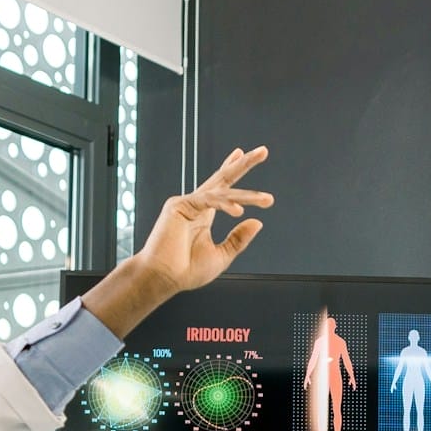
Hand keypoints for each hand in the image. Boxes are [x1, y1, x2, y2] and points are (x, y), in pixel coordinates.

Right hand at [83, 147, 272, 335]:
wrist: (164, 279)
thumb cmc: (186, 271)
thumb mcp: (222, 255)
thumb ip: (239, 239)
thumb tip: (258, 222)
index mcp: (204, 215)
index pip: (221, 188)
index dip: (231, 168)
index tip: (241, 153)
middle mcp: (196, 205)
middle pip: (223, 179)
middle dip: (243, 164)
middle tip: (263, 151)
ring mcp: (187, 203)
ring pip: (222, 192)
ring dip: (246, 196)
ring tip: (267, 200)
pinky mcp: (179, 206)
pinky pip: (208, 200)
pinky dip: (225, 205)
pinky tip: (239, 211)